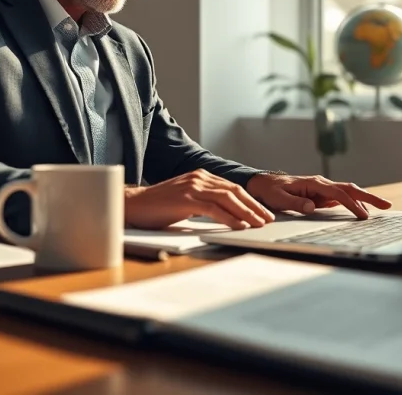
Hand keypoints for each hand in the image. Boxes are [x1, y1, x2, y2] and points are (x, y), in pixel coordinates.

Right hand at [124, 169, 275, 229]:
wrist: (134, 205)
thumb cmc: (158, 207)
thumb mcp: (186, 201)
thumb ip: (205, 203)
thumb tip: (227, 215)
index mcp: (201, 176)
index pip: (232, 188)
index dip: (250, 200)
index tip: (263, 212)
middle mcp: (199, 178)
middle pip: (234, 191)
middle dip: (253, 206)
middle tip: (267, 219)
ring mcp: (192, 187)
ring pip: (227, 198)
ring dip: (246, 212)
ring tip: (258, 224)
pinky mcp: (186, 199)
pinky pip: (213, 209)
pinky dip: (229, 218)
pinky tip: (239, 226)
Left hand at [246, 173, 390, 219]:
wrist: (263, 184)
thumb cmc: (271, 191)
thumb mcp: (279, 199)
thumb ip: (295, 203)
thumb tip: (312, 207)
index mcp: (314, 183)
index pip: (339, 194)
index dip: (352, 204)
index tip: (363, 216)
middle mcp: (321, 184)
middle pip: (350, 189)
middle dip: (369, 197)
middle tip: (387, 205)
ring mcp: (322, 189)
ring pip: (348, 192)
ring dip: (365, 200)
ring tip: (381, 208)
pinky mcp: (321, 195)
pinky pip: (341, 198)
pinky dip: (354, 203)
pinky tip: (362, 211)